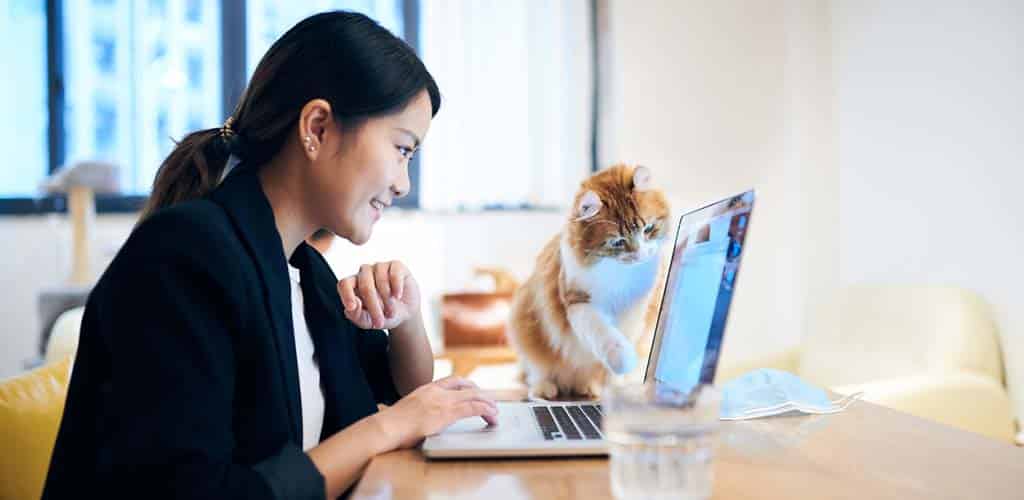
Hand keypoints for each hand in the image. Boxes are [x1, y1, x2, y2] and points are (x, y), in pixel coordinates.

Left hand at [337, 260, 420, 329]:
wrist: (406, 312)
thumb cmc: (383, 315)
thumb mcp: (368, 321)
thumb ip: (356, 316)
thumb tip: (354, 304)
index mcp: (353, 284)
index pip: (344, 284)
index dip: (346, 294)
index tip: (352, 307)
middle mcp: (364, 273)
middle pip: (364, 285)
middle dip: (373, 306)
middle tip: (379, 322)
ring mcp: (380, 267)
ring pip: (380, 279)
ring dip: (386, 299)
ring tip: (390, 312)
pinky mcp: (396, 265)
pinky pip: (394, 273)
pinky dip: (396, 286)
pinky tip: (397, 296)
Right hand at [373, 376, 498, 449]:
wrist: (385, 428)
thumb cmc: (391, 425)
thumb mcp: (407, 412)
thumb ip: (418, 410)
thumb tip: (421, 419)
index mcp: (426, 389)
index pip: (452, 380)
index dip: (467, 385)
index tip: (474, 391)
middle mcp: (436, 391)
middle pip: (466, 386)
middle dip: (481, 394)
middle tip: (490, 402)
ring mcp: (442, 401)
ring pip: (474, 396)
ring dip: (488, 404)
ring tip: (495, 412)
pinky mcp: (446, 413)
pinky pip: (473, 408)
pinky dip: (486, 410)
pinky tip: (492, 416)